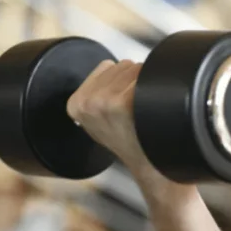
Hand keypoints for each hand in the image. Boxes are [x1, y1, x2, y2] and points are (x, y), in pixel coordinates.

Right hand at [66, 59, 153, 175]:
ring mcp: (104, 101)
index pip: (106, 67)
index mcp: (75, 104)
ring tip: (144, 109)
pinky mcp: (123, 102)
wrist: (150, 164)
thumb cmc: (130, 141)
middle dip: (133, 81)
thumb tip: (112, 69)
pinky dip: (155, 88)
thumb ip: (96, 95)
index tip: (123, 105)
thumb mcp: (100, 120)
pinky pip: (146, 77)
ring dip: (145, 83)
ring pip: (136, 68)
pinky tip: (151, 107)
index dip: (121, 82)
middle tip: (136, 109)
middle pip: (123, 65)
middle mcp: (86, 101)